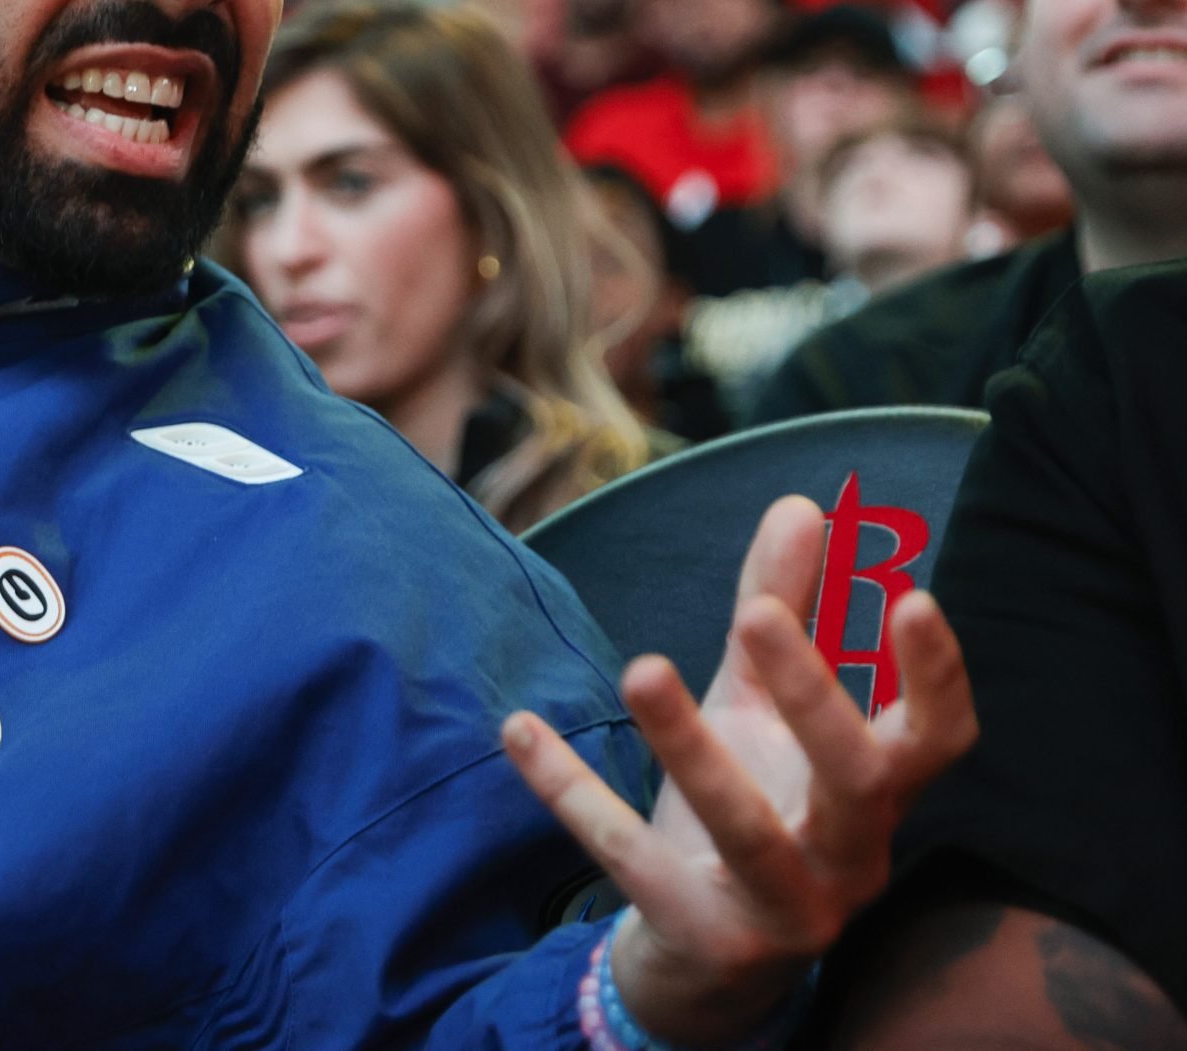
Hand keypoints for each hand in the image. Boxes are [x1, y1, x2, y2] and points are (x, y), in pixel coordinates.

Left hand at [504, 496, 977, 1043]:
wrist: (702, 956)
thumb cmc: (753, 804)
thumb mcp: (758, 708)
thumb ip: (784, 608)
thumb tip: (802, 503)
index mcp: (877, 795)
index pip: (939, 740)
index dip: (936, 676)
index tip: (911, 594)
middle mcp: (850, 857)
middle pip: (858, 780)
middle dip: (812, 694)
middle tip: (753, 614)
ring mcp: (783, 908)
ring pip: (747, 829)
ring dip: (691, 749)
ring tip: (640, 668)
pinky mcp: (702, 936)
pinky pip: (632, 860)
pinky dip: (573, 795)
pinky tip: (519, 731)